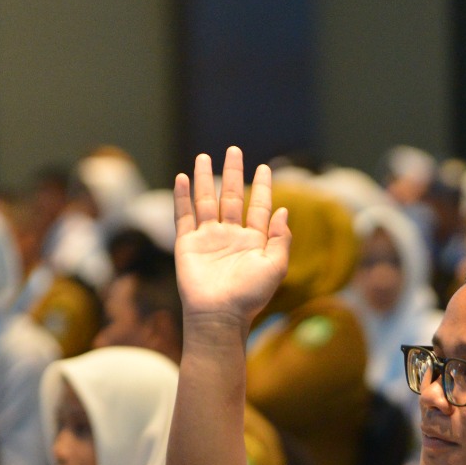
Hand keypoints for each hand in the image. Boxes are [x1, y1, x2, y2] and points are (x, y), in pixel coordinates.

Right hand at [172, 146, 290, 327]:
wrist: (219, 315)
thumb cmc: (250, 296)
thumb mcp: (276, 266)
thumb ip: (281, 238)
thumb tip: (283, 210)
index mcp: (253, 241)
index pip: (258, 206)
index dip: (262, 187)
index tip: (265, 167)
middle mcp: (230, 236)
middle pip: (231, 196)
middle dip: (233, 173)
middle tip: (234, 150)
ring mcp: (208, 239)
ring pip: (206, 201)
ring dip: (205, 178)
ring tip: (204, 156)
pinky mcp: (187, 244)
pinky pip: (184, 216)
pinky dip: (182, 197)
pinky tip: (182, 178)